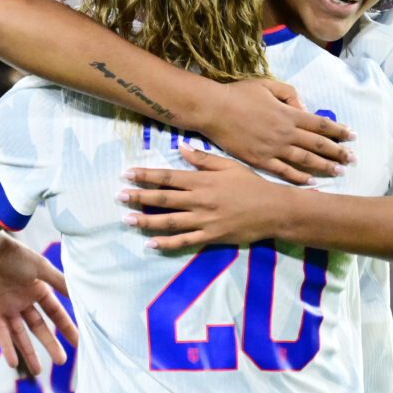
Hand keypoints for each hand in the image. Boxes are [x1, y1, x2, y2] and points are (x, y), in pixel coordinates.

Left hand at [0, 234, 78, 374]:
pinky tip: (13, 362)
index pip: (55, 312)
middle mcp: (24, 300)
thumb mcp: (40, 267)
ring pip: (20, 334)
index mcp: (38, 288)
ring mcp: (7, 307)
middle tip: (62, 361)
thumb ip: (59, 282)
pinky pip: (0, 333)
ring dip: (29, 352)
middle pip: (40, 327)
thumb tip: (79, 294)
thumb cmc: (13, 255)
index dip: (66, 327)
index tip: (77, 342)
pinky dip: (6, 346)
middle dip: (50, 344)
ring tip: (38, 371)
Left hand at [119, 145, 299, 250]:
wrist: (273, 210)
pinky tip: (151, 244)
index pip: (168, 177)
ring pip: (169, 222)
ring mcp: (204, 221)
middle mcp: (199, 201)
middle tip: (118, 197)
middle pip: (163, 199)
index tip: (127, 174)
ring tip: (128, 220)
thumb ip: (204, 159)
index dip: (146, 176)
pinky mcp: (210, 237)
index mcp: (202, 181)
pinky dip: (166, 244)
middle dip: (139, 197)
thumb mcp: (229, 165)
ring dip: (147, 220)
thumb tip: (181, 149)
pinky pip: (184, 241)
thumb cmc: (252, 185)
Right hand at [195, 79, 354, 184]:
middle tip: (353, 159)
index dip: (339, 131)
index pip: (321, 125)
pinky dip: (300, 178)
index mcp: (289, 114)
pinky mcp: (260, 161)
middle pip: (318, 145)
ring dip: (324, 166)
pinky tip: (312, 182)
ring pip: (305, 160)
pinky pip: (284, 172)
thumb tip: (305, 109)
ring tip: (339, 171)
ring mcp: (273, 149)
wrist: (214, 110)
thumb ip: (290, 95)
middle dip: (338, 152)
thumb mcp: (268, 85)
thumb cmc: (240, 94)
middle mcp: (285, 133)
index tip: (353, 136)